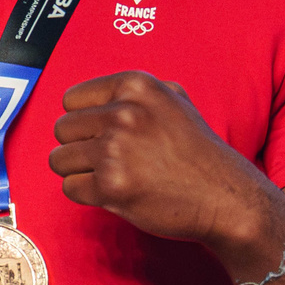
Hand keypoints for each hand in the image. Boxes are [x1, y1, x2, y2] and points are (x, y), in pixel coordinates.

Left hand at [48, 72, 279, 263]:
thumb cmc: (196, 151)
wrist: (226, 197)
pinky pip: (70, 187)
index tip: (108, 134)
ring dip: (81, 172)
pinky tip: (118, 192)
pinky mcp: (111, 185)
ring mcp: (115, 150)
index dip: (85, 121)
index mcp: (136, 86)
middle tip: (114, 160)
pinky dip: (88, 194)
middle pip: (61, 130)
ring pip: (59, 159)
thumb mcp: (174, 101)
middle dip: (81, 147)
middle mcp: (123, 113)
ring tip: (116, 175)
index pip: (71, 100)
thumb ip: (131, 94)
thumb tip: (81, 100)